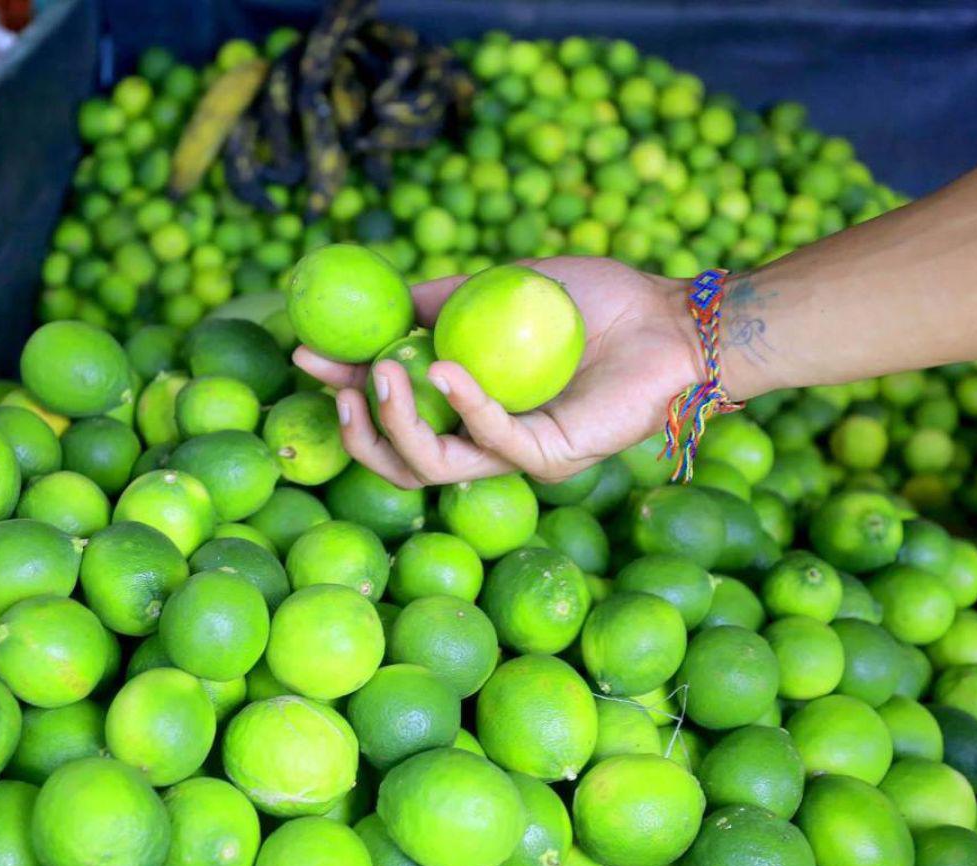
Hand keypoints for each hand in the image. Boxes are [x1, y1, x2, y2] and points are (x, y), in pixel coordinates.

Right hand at [293, 257, 704, 487]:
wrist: (671, 319)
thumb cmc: (595, 303)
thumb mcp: (503, 288)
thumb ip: (444, 299)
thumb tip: (382, 300)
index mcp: (470, 406)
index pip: (394, 414)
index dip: (344, 390)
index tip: (306, 354)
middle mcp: (487, 439)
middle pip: (400, 460)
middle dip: (355, 427)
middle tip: (330, 384)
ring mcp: (517, 454)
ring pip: (432, 465)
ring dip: (395, 425)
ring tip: (379, 376)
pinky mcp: (551, 457)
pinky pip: (492, 439)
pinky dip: (462, 404)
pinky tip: (441, 368)